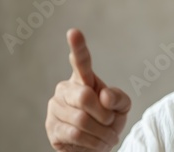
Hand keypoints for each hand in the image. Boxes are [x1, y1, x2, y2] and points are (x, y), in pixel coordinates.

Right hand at [46, 29, 130, 151]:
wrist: (97, 145)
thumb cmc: (109, 120)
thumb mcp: (122, 107)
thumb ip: (118, 98)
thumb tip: (104, 97)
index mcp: (84, 78)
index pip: (81, 61)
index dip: (78, 47)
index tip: (74, 32)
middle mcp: (65, 89)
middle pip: (85, 98)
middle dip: (104, 115)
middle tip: (110, 122)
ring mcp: (55, 108)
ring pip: (81, 121)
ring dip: (101, 133)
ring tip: (106, 136)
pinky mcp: (52, 128)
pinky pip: (76, 136)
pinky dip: (93, 143)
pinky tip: (96, 143)